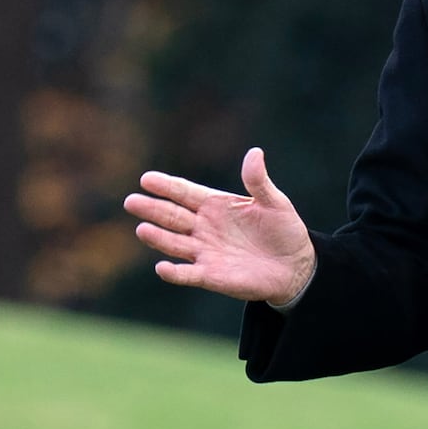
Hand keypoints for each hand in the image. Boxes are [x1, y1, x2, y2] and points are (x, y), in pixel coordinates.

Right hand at [128, 150, 317, 308]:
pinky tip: (162, 268)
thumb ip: (258, 181)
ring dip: (158, 238)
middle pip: (172, 216)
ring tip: (142, 229)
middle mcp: (204, 227)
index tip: (146, 179)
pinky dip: (174, 273)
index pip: (185, 193)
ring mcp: (205, 251)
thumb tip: (255, 153)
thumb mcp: (274, 202)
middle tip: (131, 201)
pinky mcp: (210, 275)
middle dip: (152, 209)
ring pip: (174, 243)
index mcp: (215, 205)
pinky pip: (188, 274)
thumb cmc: (284, 230)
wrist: (295, 266)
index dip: (166, 186)